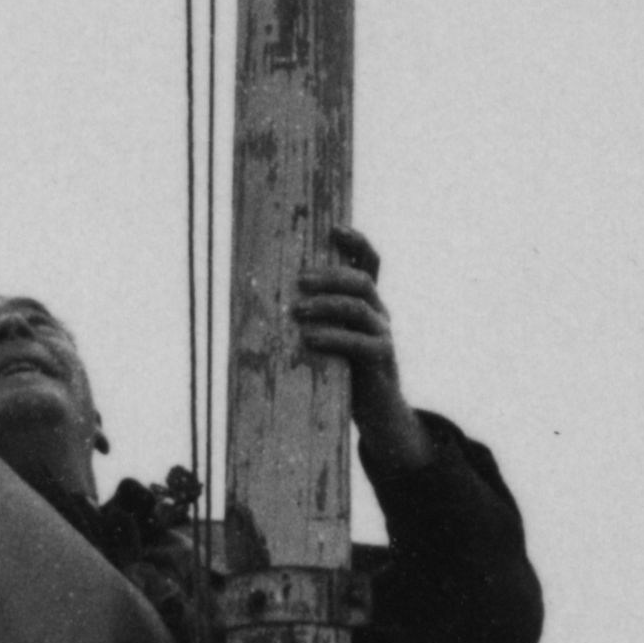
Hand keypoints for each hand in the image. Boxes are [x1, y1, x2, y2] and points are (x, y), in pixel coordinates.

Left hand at [292, 230, 427, 480]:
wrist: (378, 414)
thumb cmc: (344, 373)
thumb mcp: (329, 341)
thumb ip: (311, 321)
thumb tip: (259, 303)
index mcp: (368, 303)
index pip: (369, 263)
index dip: (356, 242)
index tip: (333, 228)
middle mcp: (379, 313)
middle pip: (362, 281)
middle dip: (330, 275)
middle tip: (300, 280)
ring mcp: (384, 335)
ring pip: (360, 308)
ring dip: (326, 305)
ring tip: (298, 310)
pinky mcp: (382, 360)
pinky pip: (361, 343)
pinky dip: (334, 338)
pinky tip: (311, 339)